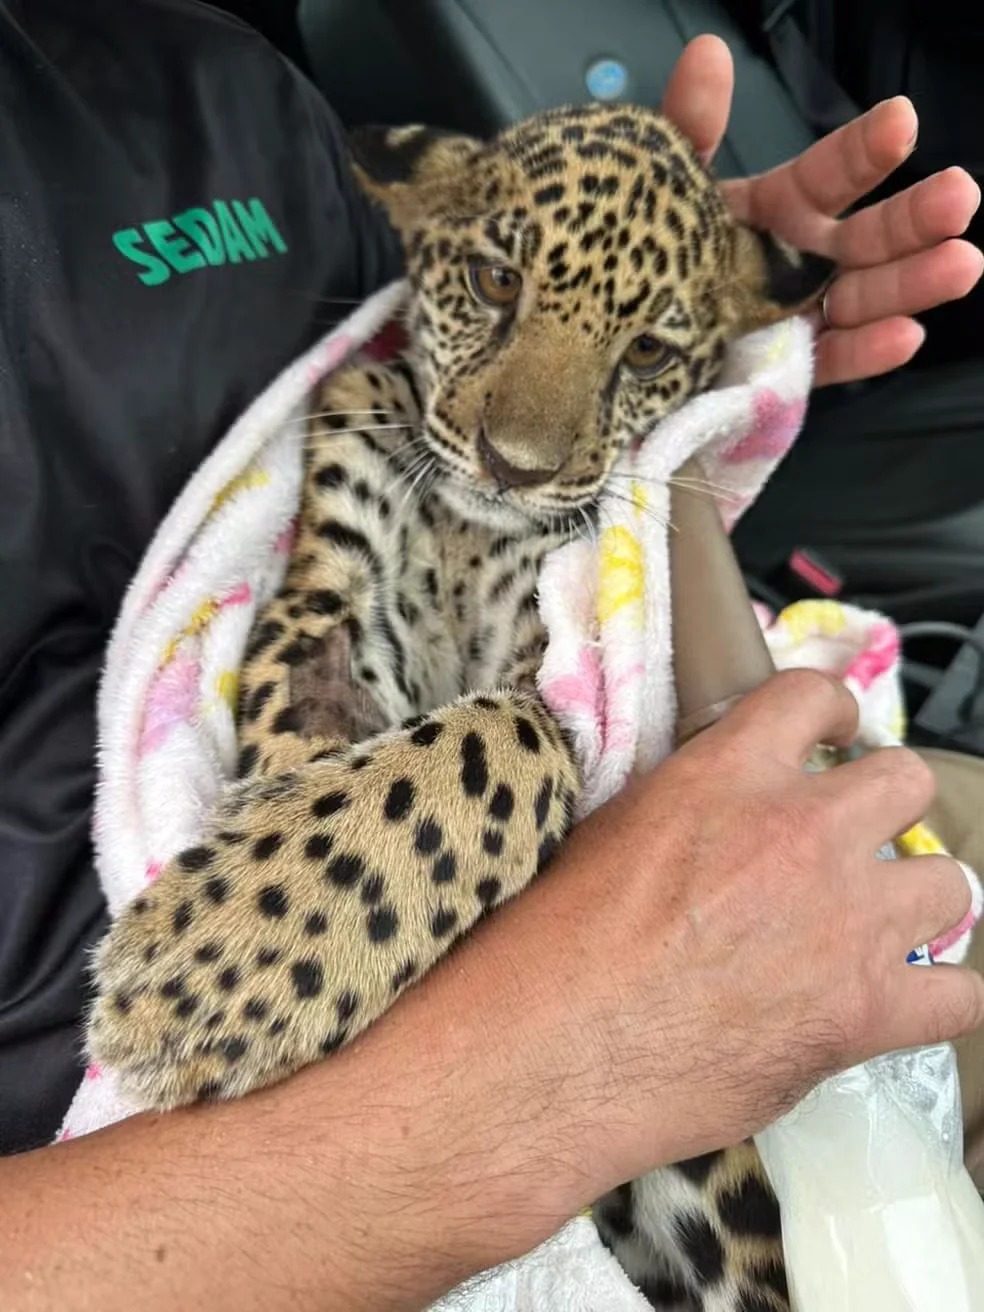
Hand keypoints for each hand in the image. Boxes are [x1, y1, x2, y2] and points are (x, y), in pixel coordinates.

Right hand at [465, 670, 982, 1194]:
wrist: (552, 1050)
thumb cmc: (554, 947)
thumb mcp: (606, 830)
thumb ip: (685, 804)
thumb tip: (711, 810)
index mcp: (725, 776)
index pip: (811, 695)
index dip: (831, 712)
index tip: (832, 735)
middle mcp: (799, 833)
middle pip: (905, 779)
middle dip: (886, 805)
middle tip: (855, 839)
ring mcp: (843, 922)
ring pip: (949, 883)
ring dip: (915, 904)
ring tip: (879, 928)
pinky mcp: (863, 1012)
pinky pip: (960, 997)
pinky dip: (937, 1001)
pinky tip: (903, 1005)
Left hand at [662, 35, 982, 385]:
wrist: (614, 345)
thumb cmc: (649, 255)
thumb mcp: (666, 187)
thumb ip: (689, 128)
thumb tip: (708, 55)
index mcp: (779, 209)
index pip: (831, 173)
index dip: (864, 149)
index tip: (900, 121)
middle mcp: (801, 260)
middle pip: (867, 238)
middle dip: (914, 218)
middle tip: (959, 196)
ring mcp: (801, 316)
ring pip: (865, 299)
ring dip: (912, 282)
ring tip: (960, 264)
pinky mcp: (787, 370)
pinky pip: (830, 362)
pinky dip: (866, 352)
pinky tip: (904, 335)